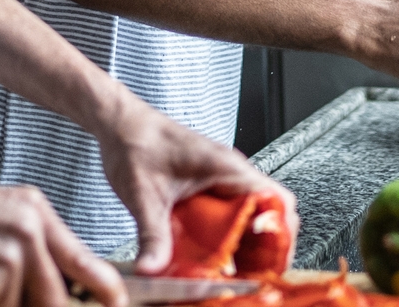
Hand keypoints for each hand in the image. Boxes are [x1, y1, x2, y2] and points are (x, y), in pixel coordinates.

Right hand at [0, 178, 122, 306]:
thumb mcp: (3, 215)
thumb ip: (37, 246)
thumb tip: (65, 285)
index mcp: (35, 212)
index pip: (86, 261)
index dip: (106, 292)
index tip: (114, 304)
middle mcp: (27, 233)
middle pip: (56, 300)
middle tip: (8, 294)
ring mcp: (5, 261)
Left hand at [92, 91, 279, 273]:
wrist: (118, 123)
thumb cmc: (135, 141)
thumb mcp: (143, 195)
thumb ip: (152, 235)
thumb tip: (153, 268)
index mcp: (226, 168)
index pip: (277, 200)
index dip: (279, 234)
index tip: (270, 261)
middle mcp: (230, 173)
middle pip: (269, 214)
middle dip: (263, 247)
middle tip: (252, 275)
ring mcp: (220, 180)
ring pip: (250, 217)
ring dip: (245, 244)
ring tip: (235, 272)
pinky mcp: (207, 188)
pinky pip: (229, 216)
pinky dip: (227, 237)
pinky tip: (213, 257)